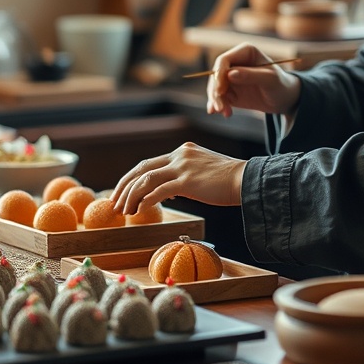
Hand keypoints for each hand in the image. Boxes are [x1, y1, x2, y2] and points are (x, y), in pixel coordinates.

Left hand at [111, 142, 245, 213]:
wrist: (248, 180)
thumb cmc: (230, 181)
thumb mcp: (204, 172)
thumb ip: (186, 176)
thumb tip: (171, 191)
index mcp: (182, 151)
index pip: (150, 163)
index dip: (133, 178)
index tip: (123, 192)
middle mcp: (179, 155)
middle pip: (142, 168)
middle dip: (125, 186)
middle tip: (114, 202)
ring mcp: (183, 167)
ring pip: (146, 180)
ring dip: (131, 196)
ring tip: (124, 211)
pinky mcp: (187, 181)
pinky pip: (159, 191)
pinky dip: (145, 201)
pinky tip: (139, 211)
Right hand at [206, 42, 301, 117]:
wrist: (285, 99)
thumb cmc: (281, 85)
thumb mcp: (270, 80)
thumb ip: (251, 75)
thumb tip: (230, 74)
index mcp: (245, 51)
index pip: (224, 60)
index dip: (218, 75)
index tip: (220, 91)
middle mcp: (235, 62)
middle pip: (216, 75)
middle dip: (216, 92)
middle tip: (220, 108)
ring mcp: (230, 76)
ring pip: (214, 87)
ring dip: (216, 101)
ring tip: (225, 113)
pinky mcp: (229, 90)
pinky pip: (218, 97)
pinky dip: (218, 105)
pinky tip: (224, 113)